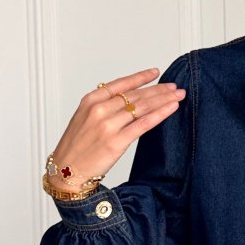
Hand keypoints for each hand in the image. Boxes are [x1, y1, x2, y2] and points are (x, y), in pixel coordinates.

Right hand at [47, 67, 186, 188]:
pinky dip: (160, 114)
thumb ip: (104, 106)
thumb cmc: (75, 147)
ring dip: (163, 99)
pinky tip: (171, 108)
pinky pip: (144, 124)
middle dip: (159, 90)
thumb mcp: (84, 118)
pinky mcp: (117, 142)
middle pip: (136, 95)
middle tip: (174, 87)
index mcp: (91, 101)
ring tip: (178, 95)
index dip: (141, 77)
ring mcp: (109, 125)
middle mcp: (100, 110)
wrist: (66, 171)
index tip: (156, 73)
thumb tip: (127, 99)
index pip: (121, 84)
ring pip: (142, 107)